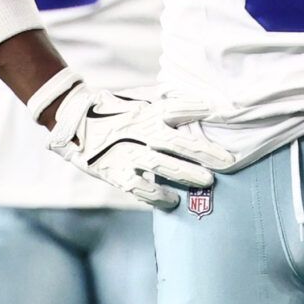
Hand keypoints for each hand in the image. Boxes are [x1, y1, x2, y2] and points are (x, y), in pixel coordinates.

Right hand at [45, 82, 235, 209]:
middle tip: (229, 161)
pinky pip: (139, 188)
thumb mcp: (140, 103)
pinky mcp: (114, 172)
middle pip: (177, 142)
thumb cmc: (116, 114)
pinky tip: (172, 200)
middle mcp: (139, 132)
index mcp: (146, 112)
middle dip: (205, 152)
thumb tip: (206, 105)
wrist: (73, 124)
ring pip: (162, 166)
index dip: (198, 108)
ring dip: (187, 174)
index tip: (221, 112)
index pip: (176, 108)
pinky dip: (157, 195)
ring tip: (207, 181)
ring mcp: (127, 153)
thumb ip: (167, 106)